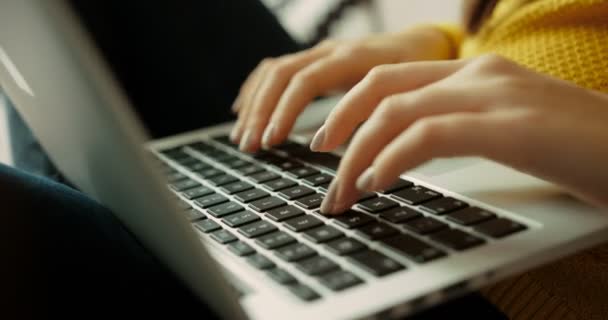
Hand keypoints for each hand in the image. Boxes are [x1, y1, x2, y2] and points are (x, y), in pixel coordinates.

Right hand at [231, 25, 454, 151]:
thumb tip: (341, 153)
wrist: (424, 46)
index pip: (304, 80)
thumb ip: (375, 118)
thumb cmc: (418, 74)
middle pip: (281, 76)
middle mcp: (329, 52)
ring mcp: (318, 54)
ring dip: (254, 105)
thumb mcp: (404, 95)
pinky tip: (242, 108)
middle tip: (249, 146)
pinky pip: (275, 69)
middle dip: (261, 113)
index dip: (285, 111)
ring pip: (273, 72)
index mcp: (351, 58)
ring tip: (242, 137)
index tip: (272, 141)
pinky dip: (256, 89)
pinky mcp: (313, 62)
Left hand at [315, 54, 607, 212]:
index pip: (392, 77)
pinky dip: (390, 159)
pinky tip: (377, 183)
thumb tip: (407, 150)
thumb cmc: (579, 148)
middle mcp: (478, 73)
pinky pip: (426, 134)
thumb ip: (461, 126)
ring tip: (342, 191)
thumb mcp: (508, 127)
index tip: (328, 142)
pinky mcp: (507, 126)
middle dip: (338, 126)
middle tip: (319, 163)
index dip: (349, 107)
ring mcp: (493, 95)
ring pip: (394, 111)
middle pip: (380, 86)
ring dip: (356, 155)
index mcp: (476, 71)